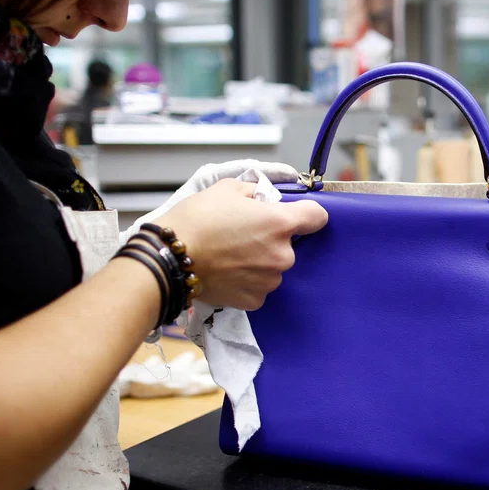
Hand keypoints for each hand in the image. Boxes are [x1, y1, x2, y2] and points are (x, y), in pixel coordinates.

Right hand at [154, 179, 327, 309]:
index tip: (295, 214)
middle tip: (243, 234)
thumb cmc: (197, 220)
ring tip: (230, 255)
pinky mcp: (255, 300)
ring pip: (273, 267)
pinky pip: (259, 287)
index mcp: (280, 224)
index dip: (306, 213)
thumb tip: (263, 197)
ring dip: (260, 261)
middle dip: (272, 239)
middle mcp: (282, 255)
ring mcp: (269, 281)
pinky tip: (227, 272)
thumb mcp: (227, 189)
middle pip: (290, 244)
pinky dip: (248, 280)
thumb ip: (255, 191)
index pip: (317, 217)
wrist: (171, 258)